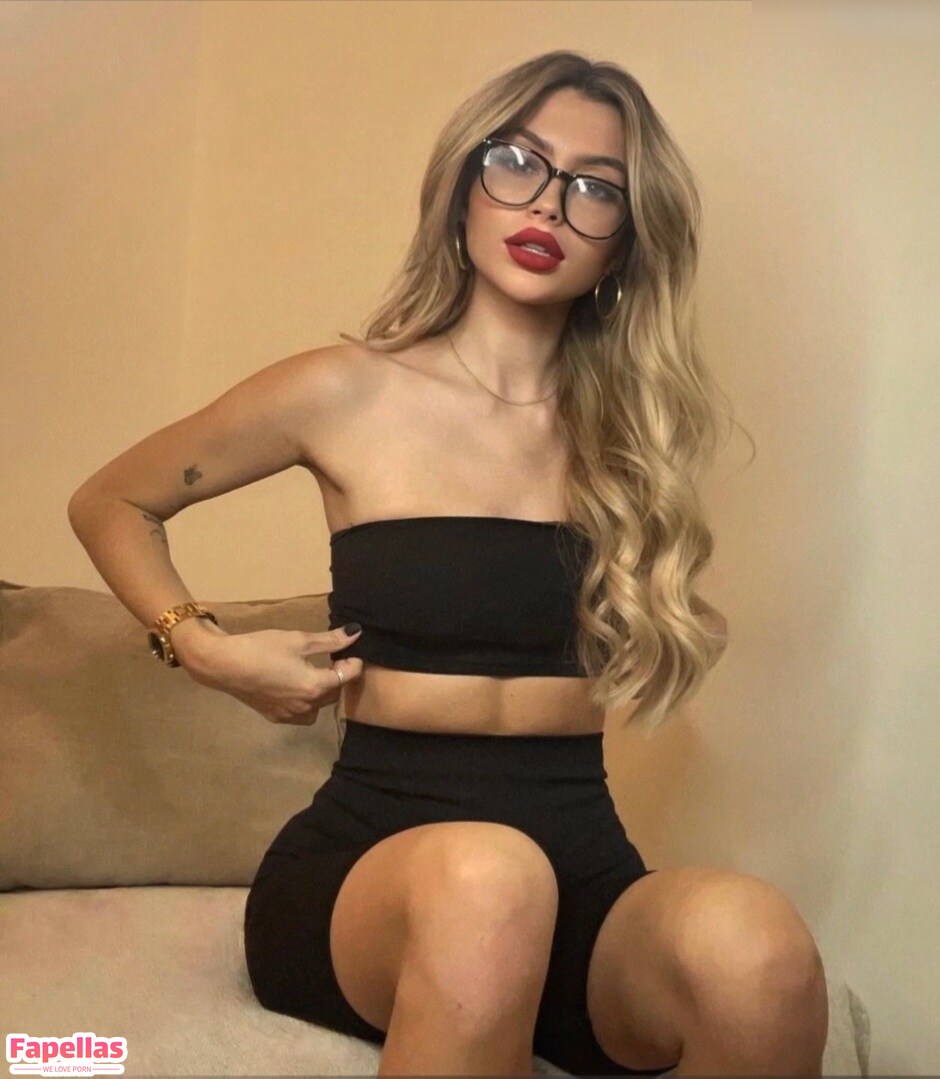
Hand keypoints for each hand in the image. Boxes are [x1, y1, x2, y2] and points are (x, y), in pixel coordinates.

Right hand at [183, 625, 363, 724]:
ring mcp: (290, 715)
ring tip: (315, 673)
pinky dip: (306, 702)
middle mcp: (306, 707)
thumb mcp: (298, 640)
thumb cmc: (262, 648)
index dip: (353, 663)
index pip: (347, 677)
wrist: (224, 665)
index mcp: (315, 687)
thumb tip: (356, 633)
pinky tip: (297, 687)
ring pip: (318, 707)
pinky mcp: (275, 717)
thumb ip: (330, 640)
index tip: (349, 651)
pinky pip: (301, 713)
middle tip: (332, 659)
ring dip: (322, 693)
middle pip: (334, 694)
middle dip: (338, 678)